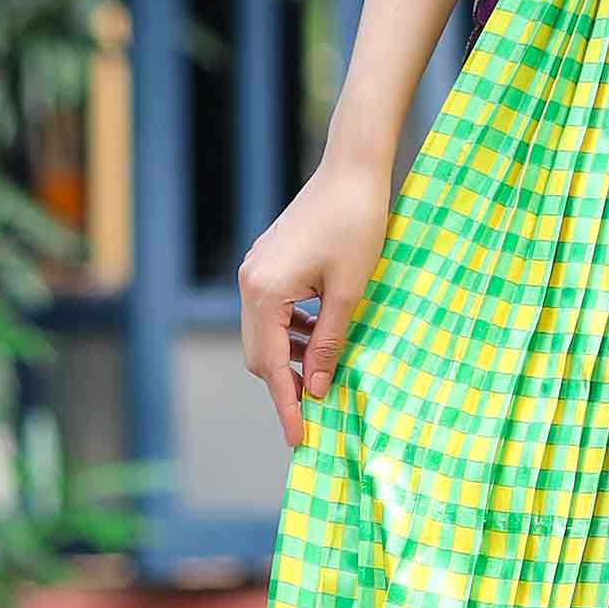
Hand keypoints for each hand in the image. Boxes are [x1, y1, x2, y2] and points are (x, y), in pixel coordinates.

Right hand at [238, 157, 394, 447]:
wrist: (353, 169)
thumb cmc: (358, 226)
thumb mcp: (350, 292)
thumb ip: (329, 343)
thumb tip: (317, 389)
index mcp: (264, 292)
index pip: (270, 365)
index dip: (286, 404)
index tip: (299, 438)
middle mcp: (250, 281)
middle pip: (258, 352)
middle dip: (283, 384)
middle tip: (313, 415)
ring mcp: (255, 268)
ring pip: (263, 332)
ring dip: (288, 357)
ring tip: (321, 377)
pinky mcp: (268, 260)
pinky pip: (271, 309)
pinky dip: (290, 330)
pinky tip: (317, 337)